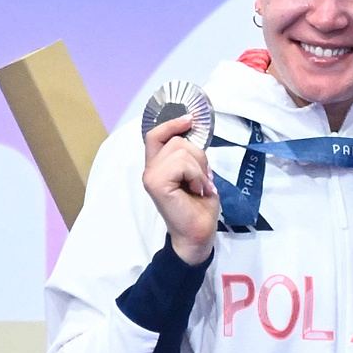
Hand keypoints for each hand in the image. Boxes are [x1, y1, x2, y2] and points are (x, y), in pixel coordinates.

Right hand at [141, 115, 219, 264]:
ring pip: (181, 150)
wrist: (198, 234)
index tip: (190, 119)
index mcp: (158, 166)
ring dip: (199, 168)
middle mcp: (150, 169)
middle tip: (202, 179)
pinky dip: (197, 176)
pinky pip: (183, 164)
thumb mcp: (197, 175)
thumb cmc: (199, 207)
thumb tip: (194, 136)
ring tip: (199, 187)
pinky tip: (197, 190)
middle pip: (177, 141)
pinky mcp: (156, 183)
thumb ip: (190, 157)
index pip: (155, 135)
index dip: (171, 123)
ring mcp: (151, 176)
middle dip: (198, 156)